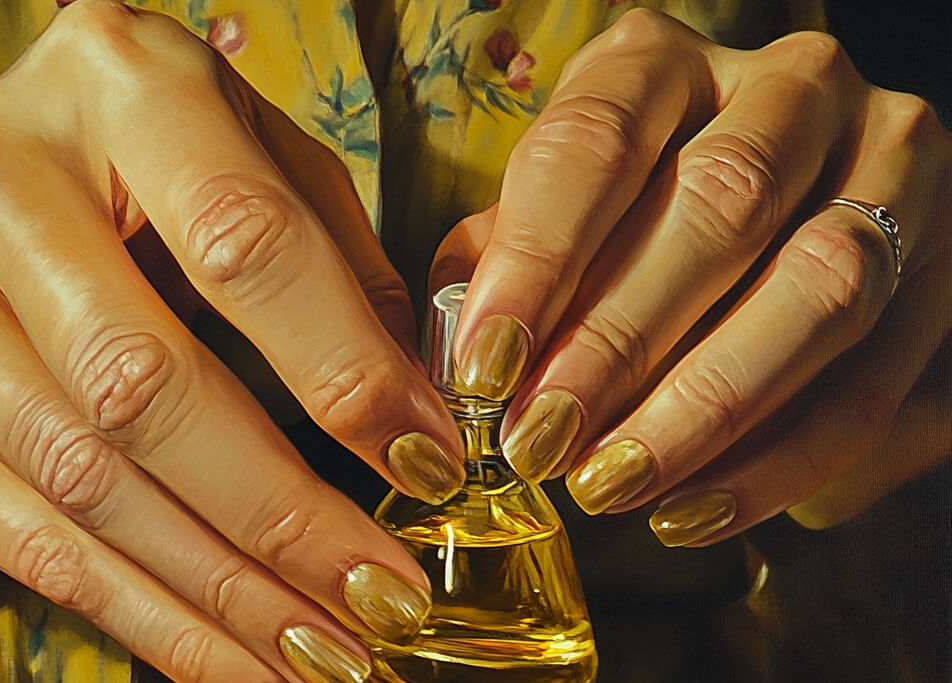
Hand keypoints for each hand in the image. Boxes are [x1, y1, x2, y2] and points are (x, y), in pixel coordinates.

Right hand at [0, 1, 465, 679]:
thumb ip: (339, 269)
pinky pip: (14, 524)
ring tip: (318, 653)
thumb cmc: (166, 141)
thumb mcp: (263, 153)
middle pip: (145, 387)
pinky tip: (219, 649)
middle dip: (278, 516)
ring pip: (79, 478)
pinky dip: (131, 607)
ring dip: (213, 591)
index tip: (423, 467)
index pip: (245, 248)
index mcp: (121, 86)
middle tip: (378, 600)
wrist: (16, 142)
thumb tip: (413, 416)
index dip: (343, 373)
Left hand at [432, 9, 950, 545]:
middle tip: (544, 443)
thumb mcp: (558, 207)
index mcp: (666, 61)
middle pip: (717, 210)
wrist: (791, 191)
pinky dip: (782, 459)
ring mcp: (883, 158)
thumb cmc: (631, 205)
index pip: (595, 146)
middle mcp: (788, 85)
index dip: (536, 264)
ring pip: (815, 288)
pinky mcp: (940, 252)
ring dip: (704, 408)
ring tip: (614, 484)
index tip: (485, 371)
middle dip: (620, 344)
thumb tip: (464, 361)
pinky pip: (872, 374)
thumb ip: (510, 258)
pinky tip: (693, 509)